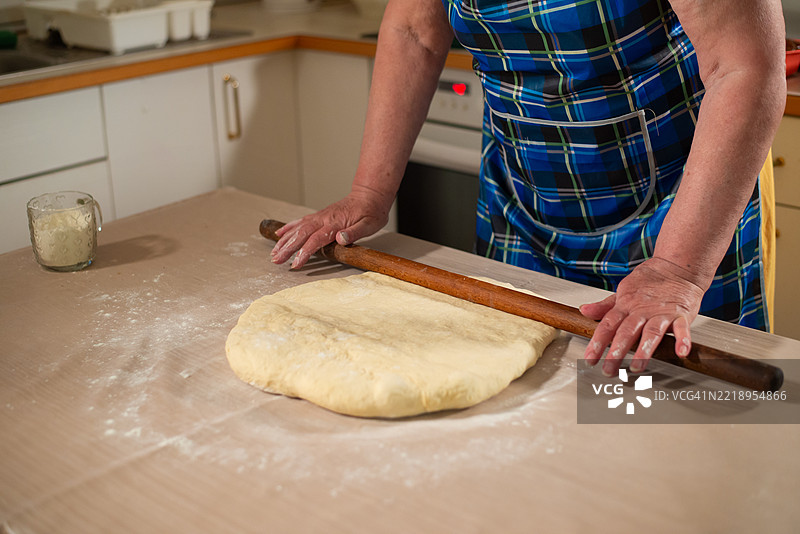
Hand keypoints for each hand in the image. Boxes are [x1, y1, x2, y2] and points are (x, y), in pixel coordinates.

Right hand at [270, 186, 391, 268]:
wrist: (369, 194)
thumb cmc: (371, 211)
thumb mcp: (370, 224)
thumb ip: (355, 232)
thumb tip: (340, 238)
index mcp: (335, 223)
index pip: (315, 240)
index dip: (304, 253)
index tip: (296, 264)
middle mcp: (323, 219)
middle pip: (301, 235)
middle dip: (286, 248)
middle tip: (276, 260)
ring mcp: (319, 216)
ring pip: (297, 229)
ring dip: (284, 241)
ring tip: (274, 253)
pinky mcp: (319, 216)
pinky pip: (300, 222)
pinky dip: (288, 228)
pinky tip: (279, 235)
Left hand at [579, 257, 706, 375]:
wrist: (677, 267)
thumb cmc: (650, 282)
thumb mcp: (623, 291)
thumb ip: (605, 305)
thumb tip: (584, 311)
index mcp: (626, 306)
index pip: (608, 325)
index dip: (598, 342)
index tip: (590, 358)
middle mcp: (642, 311)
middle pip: (627, 332)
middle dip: (617, 352)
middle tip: (609, 370)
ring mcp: (662, 313)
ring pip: (651, 333)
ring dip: (644, 351)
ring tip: (637, 367)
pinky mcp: (681, 314)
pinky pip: (682, 328)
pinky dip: (683, 339)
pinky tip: (681, 351)